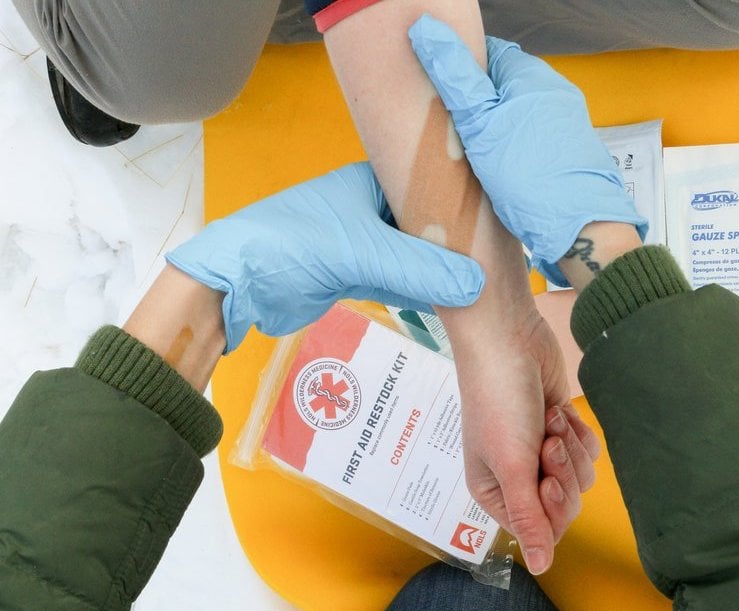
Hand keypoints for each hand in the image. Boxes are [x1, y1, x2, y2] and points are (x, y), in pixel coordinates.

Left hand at [166, 162, 484, 351]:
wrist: (236, 285)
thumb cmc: (293, 246)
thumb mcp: (362, 252)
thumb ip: (419, 270)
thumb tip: (478, 287)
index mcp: (371, 181)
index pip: (431, 186)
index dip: (465, 207)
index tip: (502, 228)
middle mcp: (370, 206)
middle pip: (426, 224)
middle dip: (456, 244)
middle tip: (502, 263)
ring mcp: (362, 241)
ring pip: (414, 255)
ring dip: (439, 271)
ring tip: (487, 285)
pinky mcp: (355, 273)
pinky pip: (399, 279)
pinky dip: (421, 290)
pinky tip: (451, 302)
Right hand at [408, 14, 645, 285]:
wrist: (580, 226)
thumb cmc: (528, 174)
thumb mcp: (479, 123)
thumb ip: (454, 77)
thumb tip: (425, 29)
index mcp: (532, 75)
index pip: (489, 54)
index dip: (461, 70)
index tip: (441, 93)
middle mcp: (554, 92)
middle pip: (503, 85)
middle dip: (477, 103)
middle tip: (451, 128)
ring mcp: (565, 123)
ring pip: (517, 115)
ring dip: (494, 129)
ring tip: (472, 153)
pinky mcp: (568, 152)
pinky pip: (531, 139)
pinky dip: (512, 148)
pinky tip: (499, 170)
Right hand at [455, 310, 598, 573]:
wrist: (507, 338)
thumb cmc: (498, 401)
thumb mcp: (510, 465)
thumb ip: (528, 519)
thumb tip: (541, 569)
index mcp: (493, 490)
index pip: (539, 528)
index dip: (551, 507)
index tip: (546, 478)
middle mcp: (515, 475)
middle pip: (564, 505)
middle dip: (562, 472)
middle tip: (547, 444)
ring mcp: (538, 450)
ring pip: (580, 476)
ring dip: (570, 446)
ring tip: (548, 420)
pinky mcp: (559, 426)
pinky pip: (587, 449)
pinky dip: (578, 431)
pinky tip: (558, 411)